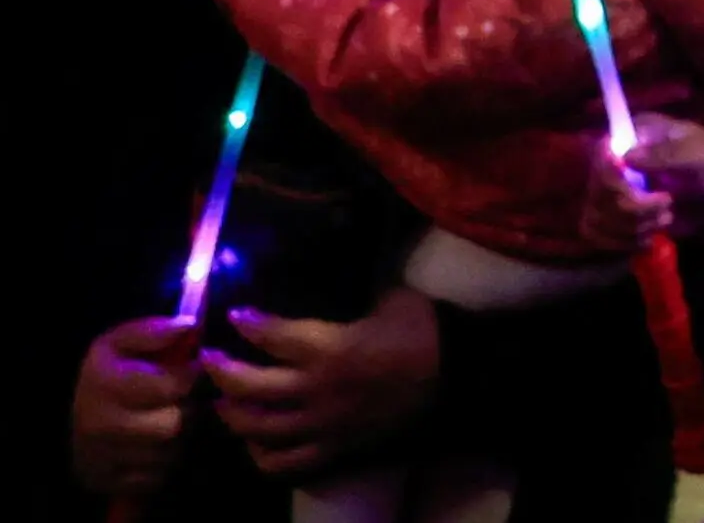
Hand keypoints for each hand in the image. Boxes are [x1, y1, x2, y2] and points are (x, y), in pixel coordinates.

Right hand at [68, 317, 196, 494]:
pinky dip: (162, 463)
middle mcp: (98, 423)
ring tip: (165, 420)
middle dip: (186, 411)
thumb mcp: (122, 342)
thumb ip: (155, 331)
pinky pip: (156, 477)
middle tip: (180, 401)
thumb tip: (190, 325)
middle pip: (172, 425)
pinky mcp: (106, 482)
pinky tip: (152, 445)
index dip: (190, 376)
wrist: (65, 415)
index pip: (171, 386)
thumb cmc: (108, 373)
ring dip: (178, 438)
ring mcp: (99, 457)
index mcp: (103, 382)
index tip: (188, 370)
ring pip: (168, 453)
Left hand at [202, 288, 437, 479]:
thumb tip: (338, 275)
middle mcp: (318, 391)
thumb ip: (356, 295)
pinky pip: (283, 462)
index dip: (248, 324)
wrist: (460, 376)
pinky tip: (254, 440)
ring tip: (222, 401)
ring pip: (258, 428)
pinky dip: (260, 454)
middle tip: (209, 359)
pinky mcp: (332, 449)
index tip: (235, 315)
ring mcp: (322, 426)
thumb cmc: (426, 332)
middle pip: (251, 387)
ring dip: (232, 414)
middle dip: (221, 371)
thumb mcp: (393, 299)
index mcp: (332, 349)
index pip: (273, 336)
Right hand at [584, 112, 703, 246]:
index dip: (609, 176)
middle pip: (597, 189)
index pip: (602, 154)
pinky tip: (647, 238)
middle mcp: (618, 159)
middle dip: (631, 207)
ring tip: (664, 219)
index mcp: (637, 134)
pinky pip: (598, 233)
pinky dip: (622, 241)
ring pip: (596, 215)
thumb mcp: (698, 154)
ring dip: (630, 226)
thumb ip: (666, 154)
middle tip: (666, 205)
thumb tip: (626, 157)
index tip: (631, 191)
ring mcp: (613, 188)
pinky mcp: (614, 214)